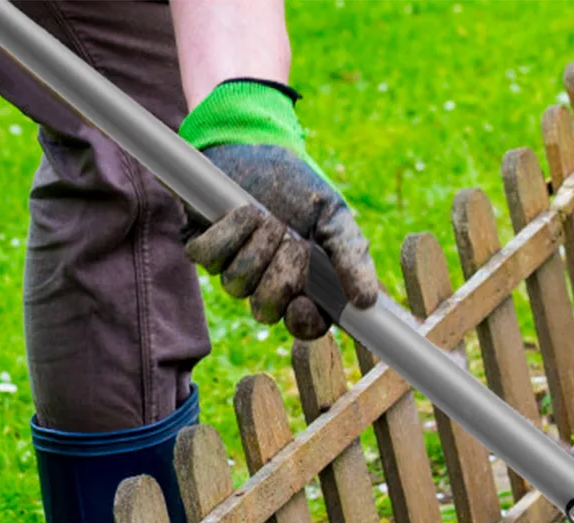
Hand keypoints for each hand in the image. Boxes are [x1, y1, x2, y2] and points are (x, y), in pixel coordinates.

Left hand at [179, 82, 377, 339]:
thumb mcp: (334, 216)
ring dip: (256, 245)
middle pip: (266, 309)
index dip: (302, 321)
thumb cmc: (300, 186)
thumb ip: (351, 256)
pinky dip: (228, 231)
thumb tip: (368, 300)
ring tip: (266, 216)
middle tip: (290, 237)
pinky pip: (207, 257)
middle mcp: (266, 286)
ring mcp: (233, 270)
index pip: (304, 326)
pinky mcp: (205, 248)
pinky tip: (242, 210)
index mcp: (303, 287)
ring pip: (237, 285)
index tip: (303, 302)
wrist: (260, 145)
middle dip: (280, 271)